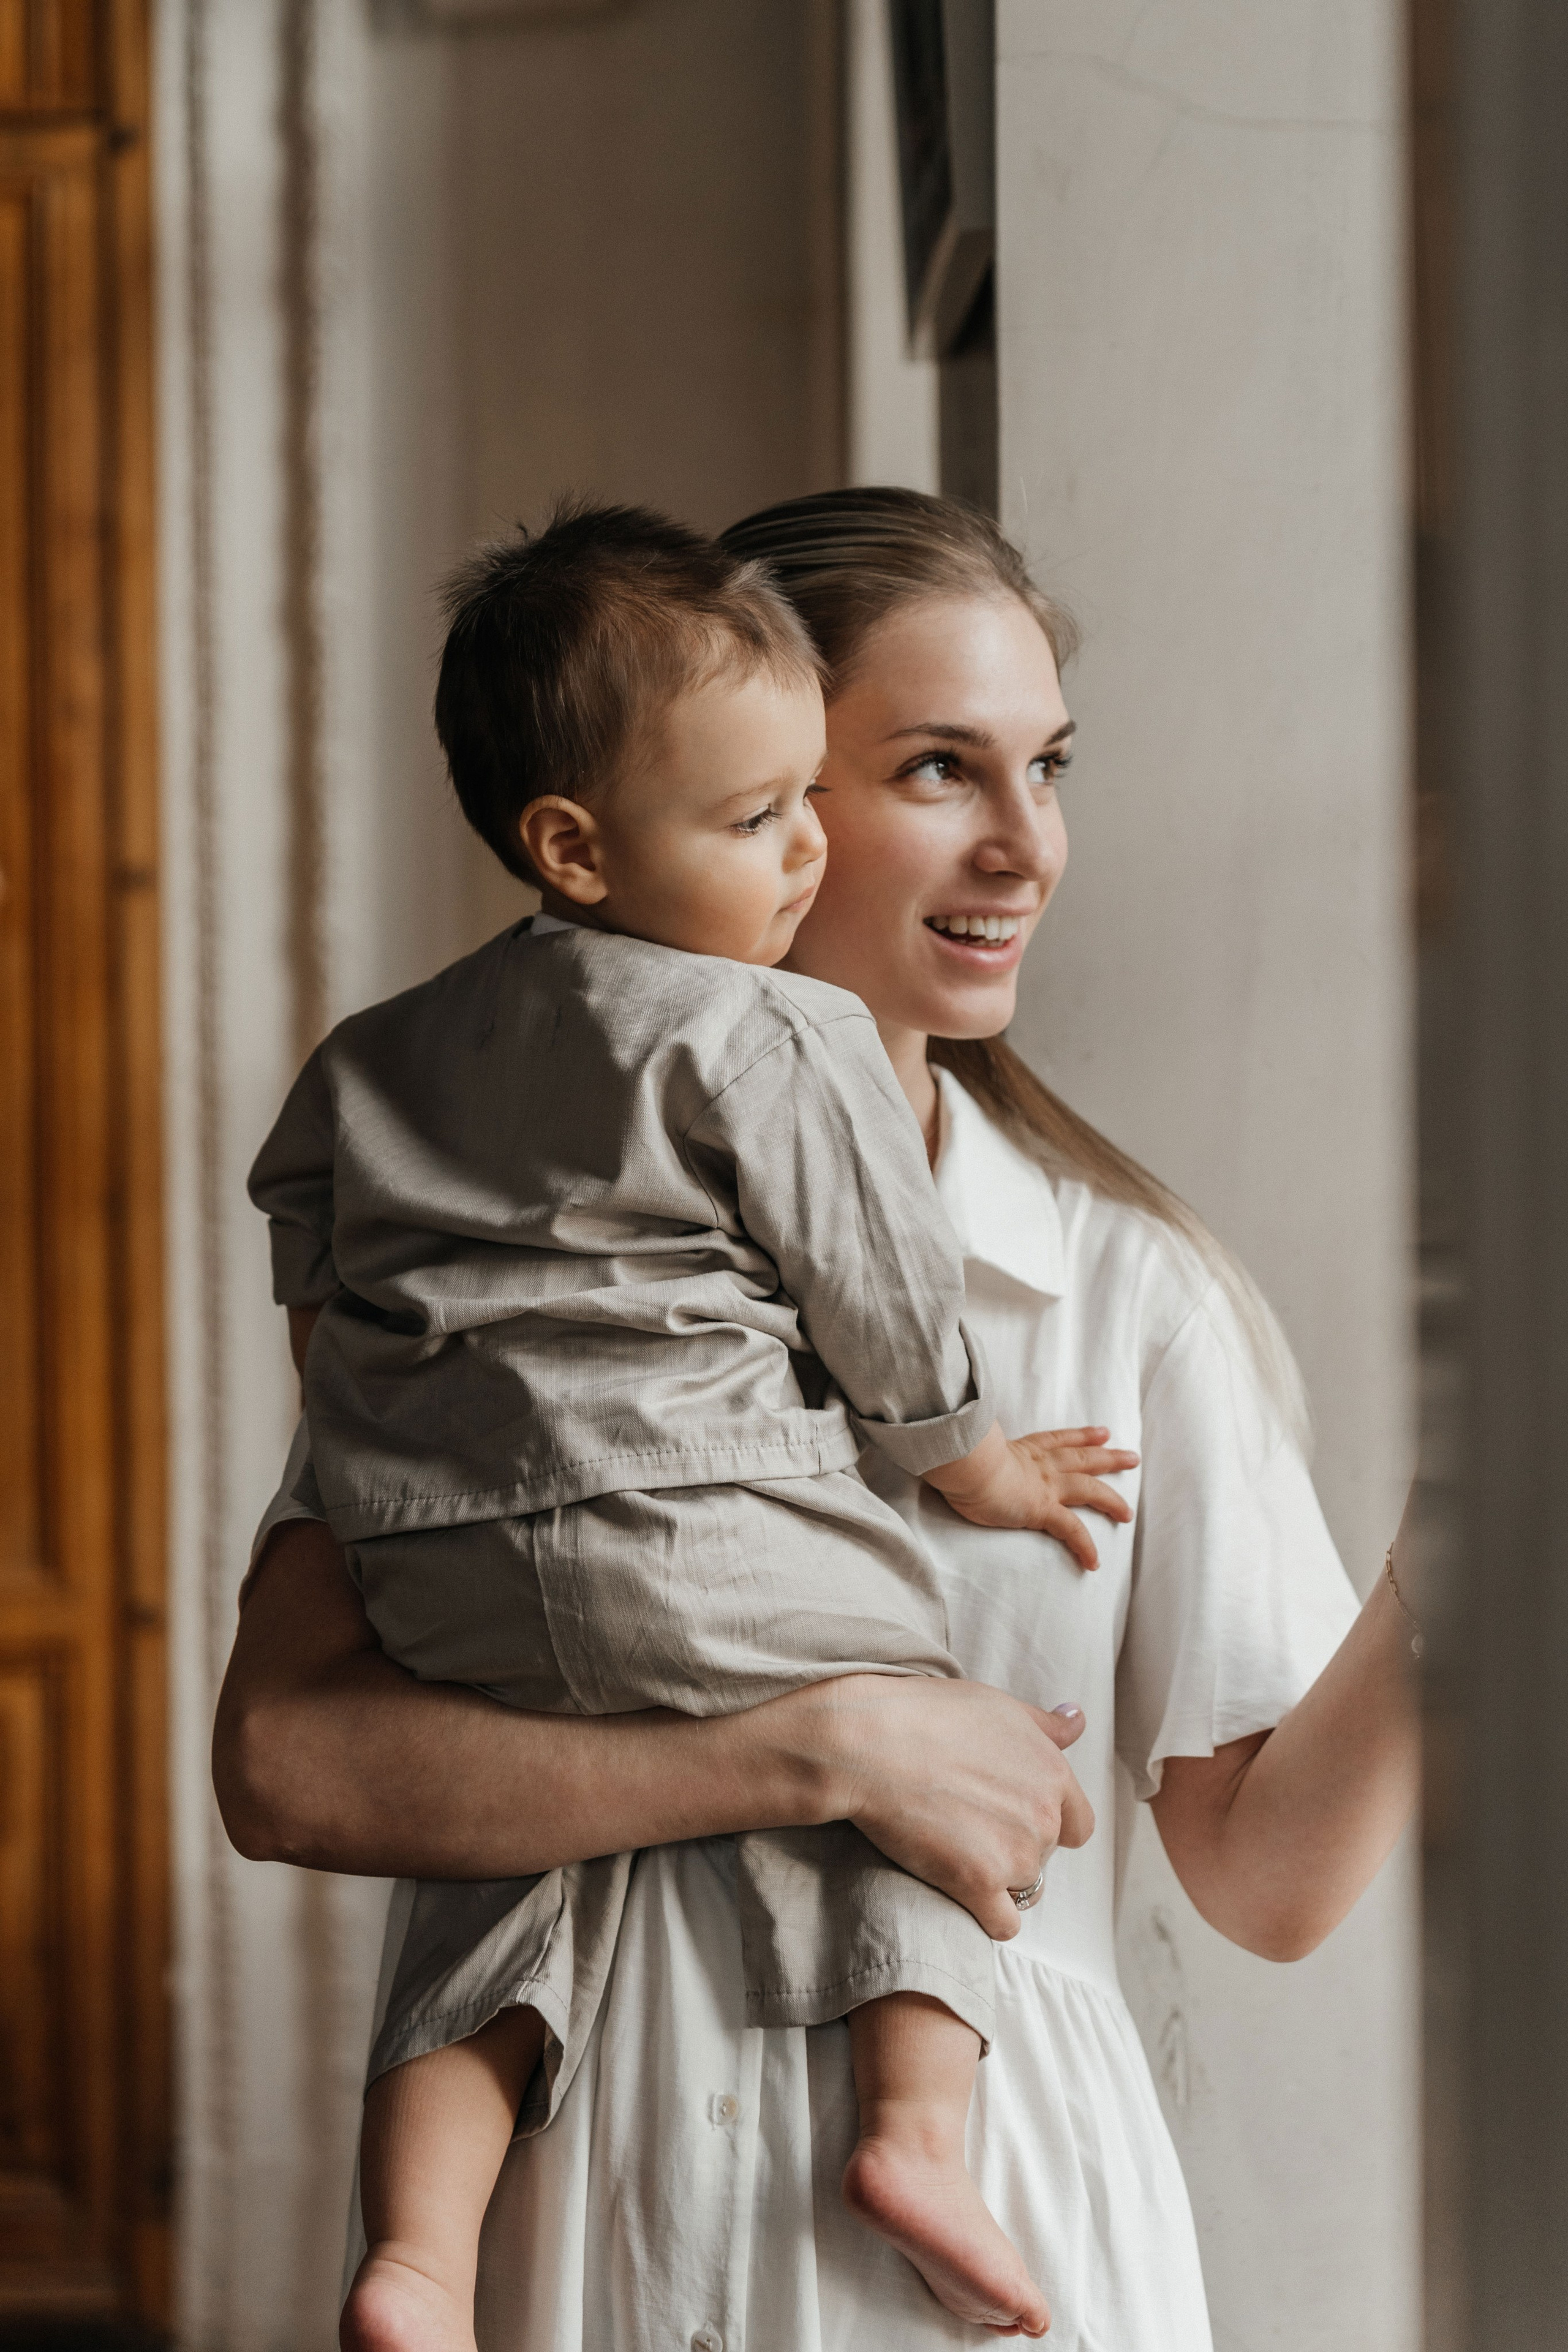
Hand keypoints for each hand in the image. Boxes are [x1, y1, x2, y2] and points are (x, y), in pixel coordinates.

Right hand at [793, 1673, 1095, 1940]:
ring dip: (997, 1878)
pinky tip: (962, 1892)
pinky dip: (987, 1915)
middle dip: (1015, 1846)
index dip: (1049, 1824)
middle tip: (970, 1824)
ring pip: (1024, 1887)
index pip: (1079, 1825)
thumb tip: (1077, 1720)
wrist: (870, 1743)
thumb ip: (1045, 1725)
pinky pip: (1003, 1924)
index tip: (1012, 1816)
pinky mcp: (978, 1885)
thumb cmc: (927, 1715)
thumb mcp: (998, 1707)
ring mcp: (1013, 1855)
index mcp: (1053, 1775)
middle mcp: (1044, 1818)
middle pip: (1045, 1856)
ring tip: (956, 1849)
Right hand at [924, 1422, 1138, 1568]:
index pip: (1059, 1440)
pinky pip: (1071, 1531)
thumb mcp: (970, 1446)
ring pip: (1088, 1490)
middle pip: (1083, 1458)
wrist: (965, 1463)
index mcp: (1023, 1450)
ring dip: (1111, 1500)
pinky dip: (1084, 1546)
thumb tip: (955, 1444)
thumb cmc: (959, 1455)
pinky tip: (1094, 1563)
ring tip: (1128, 1513)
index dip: (1081, 1436)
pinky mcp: (1042, 1509)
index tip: (1101, 1432)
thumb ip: (973, 1447)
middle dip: (1108, 1457)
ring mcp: (1045, 1486)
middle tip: (1130, 1456)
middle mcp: (1040, 1464)